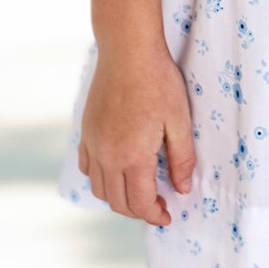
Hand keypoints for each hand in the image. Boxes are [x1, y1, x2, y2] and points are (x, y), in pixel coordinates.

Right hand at [77, 43, 196, 225]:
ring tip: (139, 191)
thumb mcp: (179, 120)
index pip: (139, 203)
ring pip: (99, 188)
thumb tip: (183, 189)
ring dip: (118, 198)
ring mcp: (93, 144)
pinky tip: (117, 170)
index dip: (154, 216)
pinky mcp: (86, 131)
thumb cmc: (158, 82)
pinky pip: (87, 167)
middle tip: (158, 205)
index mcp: (132, 157)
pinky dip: (100, 178)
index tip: (168, 215)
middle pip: (117, 202)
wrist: (127, 51)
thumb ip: (181, 159)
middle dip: (138, 211)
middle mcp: (107, 156)